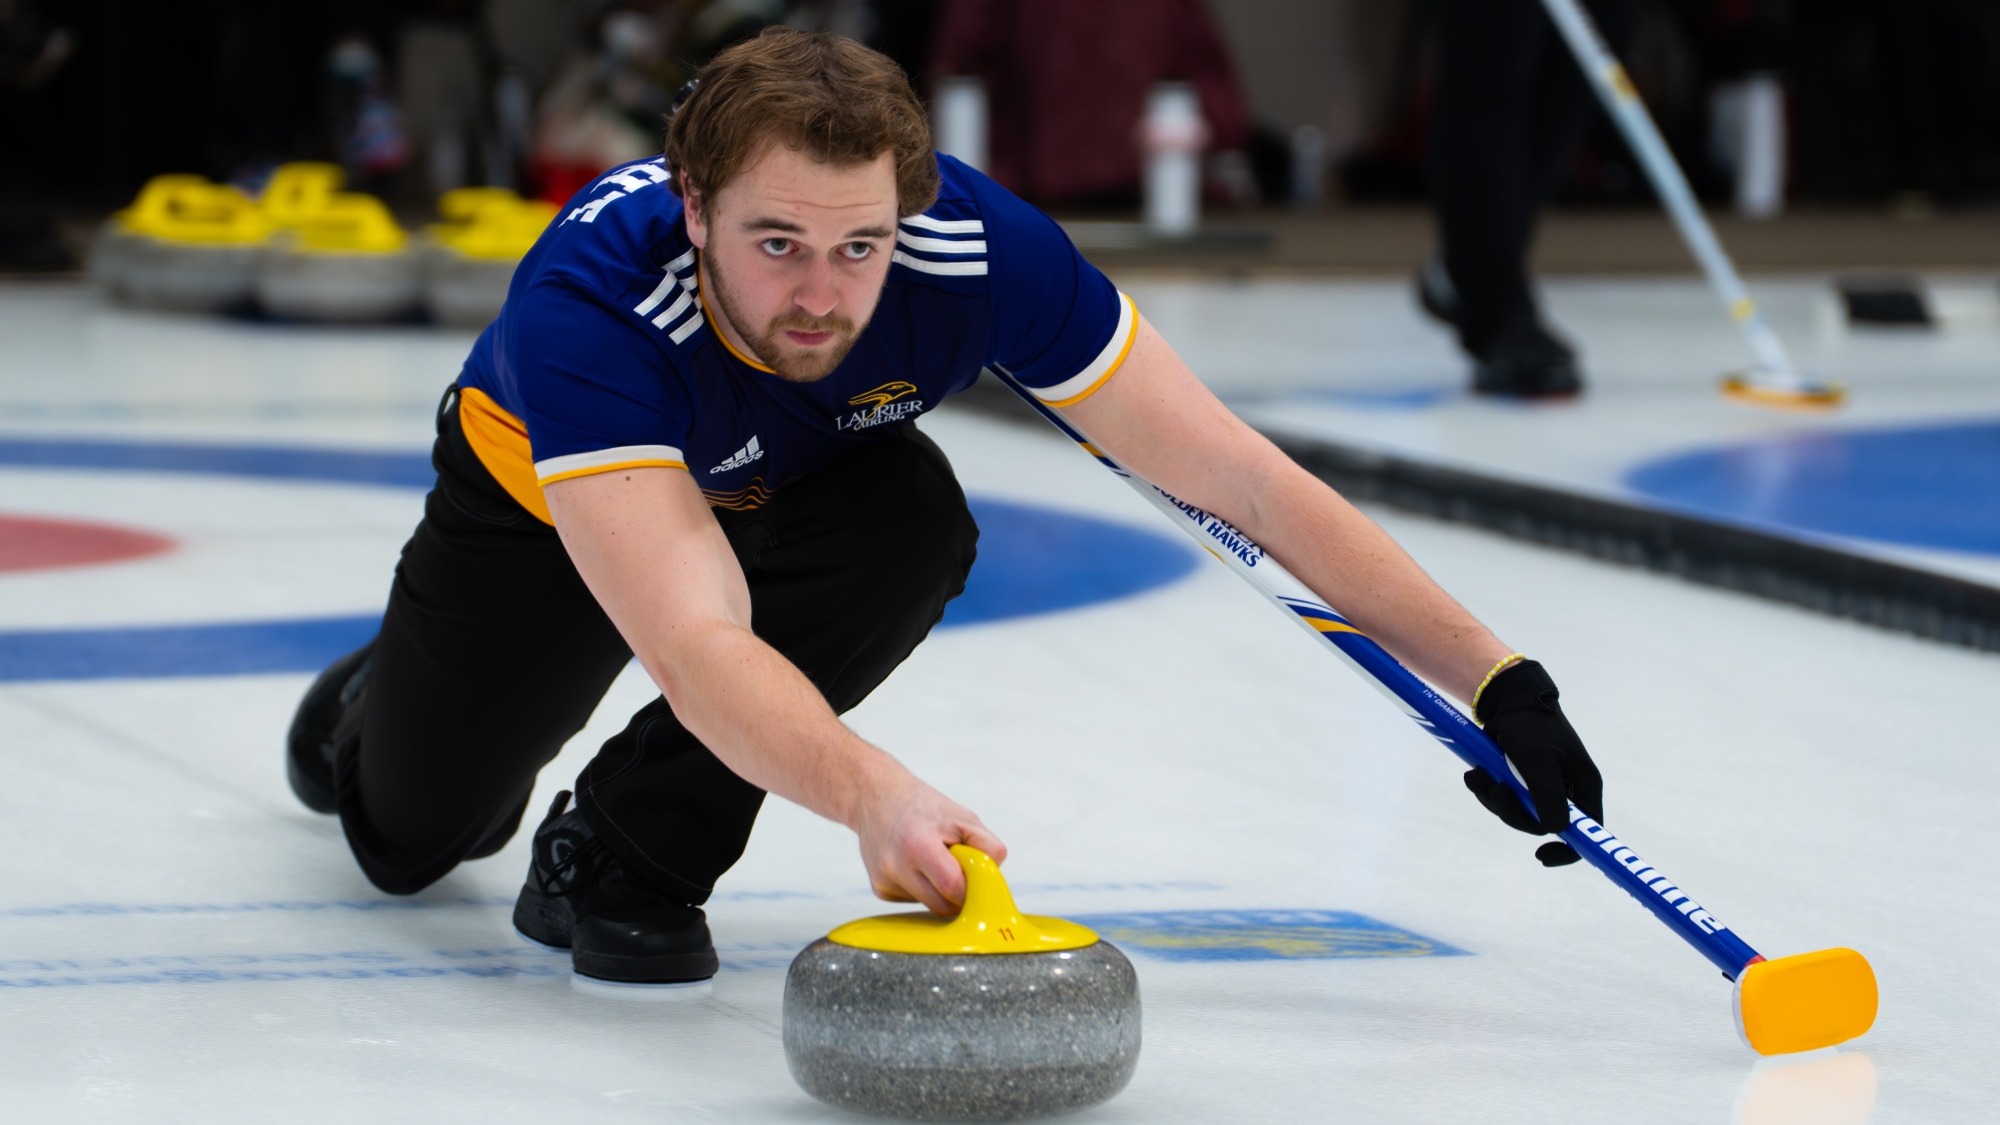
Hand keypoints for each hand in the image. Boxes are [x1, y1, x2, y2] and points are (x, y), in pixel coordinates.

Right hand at [851, 769, 1006, 915]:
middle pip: (941, 906)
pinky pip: (914, 901)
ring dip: (940, 892)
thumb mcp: (964, 817)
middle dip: (957, 894)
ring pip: (929, 906)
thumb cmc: (922, 806)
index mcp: (917, 845)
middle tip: (958, 868)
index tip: (975, 878)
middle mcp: (895, 866)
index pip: (953, 887)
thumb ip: (987, 847)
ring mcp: (884, 881)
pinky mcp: (880, 890)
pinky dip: (923, 889)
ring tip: (933, 860)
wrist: (876, 798)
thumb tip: (993, 878)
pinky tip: (916, 865)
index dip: (970, 888)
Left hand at [1465, 660, 1603, 866]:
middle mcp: (1566, 788)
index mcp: (1582, 785)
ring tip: (1477, 777)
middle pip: (1542, 824)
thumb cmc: (1530, 726)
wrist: (1505, 698)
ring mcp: (1541, 784)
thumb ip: (1549, 798)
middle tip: (1495, 792)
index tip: (1541, 856)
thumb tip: (1556, 831)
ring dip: (1492, 799)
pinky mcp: (1519, 779)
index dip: (1568, 850)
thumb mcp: (1540, 763)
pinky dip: (1486, 789)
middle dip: (1512, 813)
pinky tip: (1475, 774)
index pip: (1587, 830)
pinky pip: (1502, 798)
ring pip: (1517, 812)